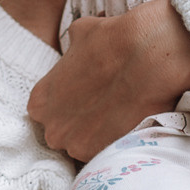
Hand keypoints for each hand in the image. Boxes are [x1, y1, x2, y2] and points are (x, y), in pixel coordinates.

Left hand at [27, 0, 189, 162]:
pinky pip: (108, 152)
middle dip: (80, 121)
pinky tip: (132, 121)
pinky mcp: (106, 155)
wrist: (148, 57)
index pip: (46, 109)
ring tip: (121, 112)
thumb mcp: (80, 34)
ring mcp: (77, 146)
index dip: (67, 102)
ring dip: (100, 133)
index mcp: (40, 101)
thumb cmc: (112, 40)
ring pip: (86, 144)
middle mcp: (53, 129)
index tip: (85, 94)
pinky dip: (118, 140)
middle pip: (64, 131)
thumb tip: (80, 47)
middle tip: (104, 104)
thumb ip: (72, 50)